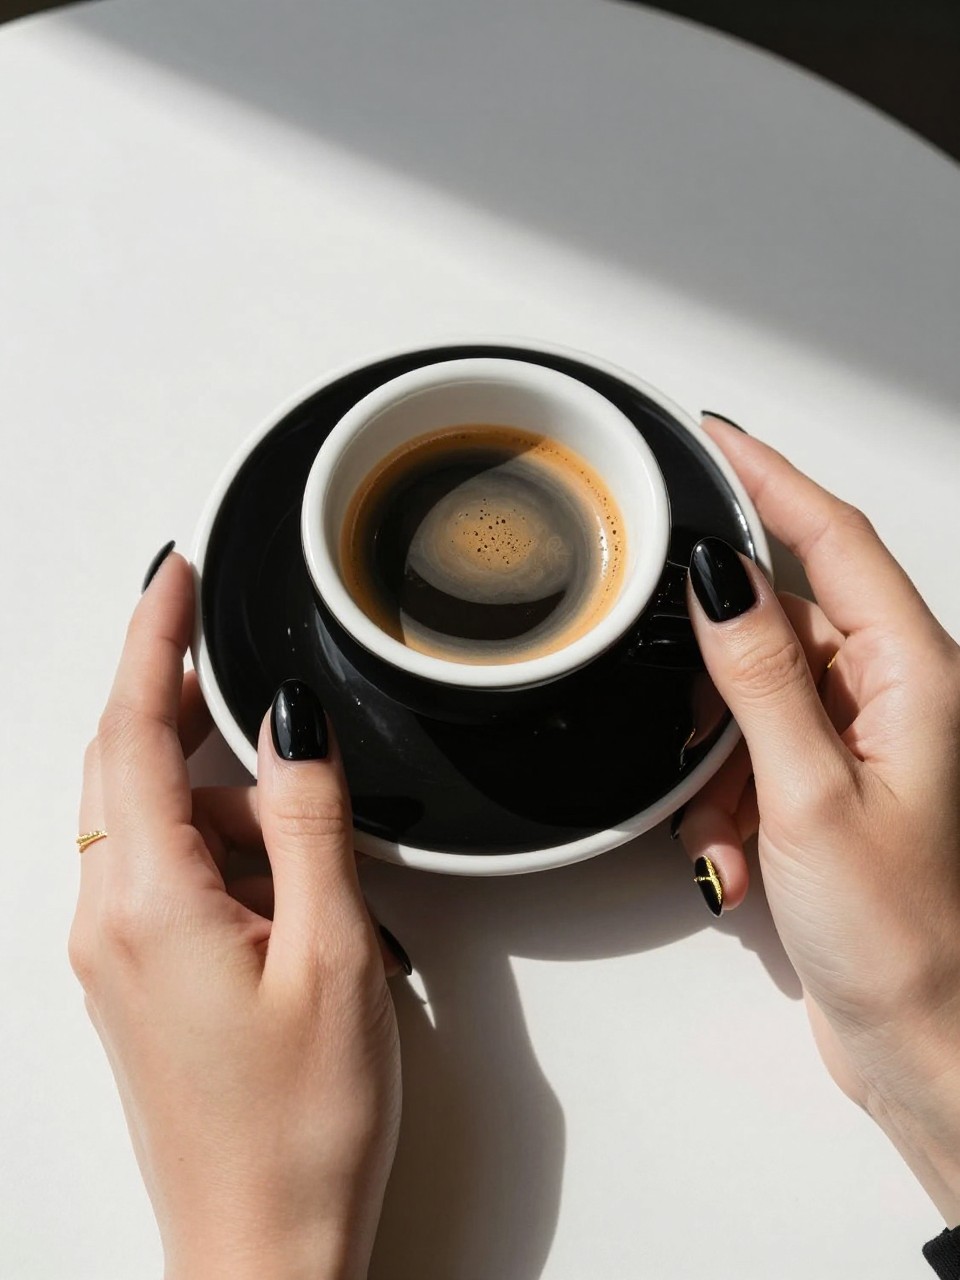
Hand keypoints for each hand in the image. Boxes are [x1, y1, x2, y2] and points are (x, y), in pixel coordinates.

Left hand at [69, 552, 402, 1279]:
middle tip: (267, 708)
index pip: (130, 728)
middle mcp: (108, 919)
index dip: (152, 637)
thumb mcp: (333, 954)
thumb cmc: (300, 1125)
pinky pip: (163, 870)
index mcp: (147, 902)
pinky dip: (222, 852)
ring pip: (155, 819)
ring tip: (316, 872)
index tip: (172, 573)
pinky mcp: (134, 977)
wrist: (260, 1248)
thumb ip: (308, 821)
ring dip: (230, 807)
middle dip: (189, 712)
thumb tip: (288, 722)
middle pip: (130, 765)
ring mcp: (113, 952)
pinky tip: (289, 899)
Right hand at [678, 416, 959, 1222]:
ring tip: (730, 831)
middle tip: (700, 735)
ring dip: (718, 759)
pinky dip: (726, 796)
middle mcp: (899, 697)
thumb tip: (721, 578)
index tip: (713, 435)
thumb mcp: (810, 797)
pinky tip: (736, 854)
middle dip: (720, 679)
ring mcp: (866, 742)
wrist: (928, 1046)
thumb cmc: (906, 939)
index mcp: (920, 678)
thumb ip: (759, 677)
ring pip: (756, 695)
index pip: (834, 539)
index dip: (770, 478)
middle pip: (784, 623)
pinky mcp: (835, 786)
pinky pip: (755, 751)